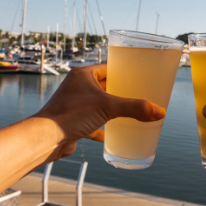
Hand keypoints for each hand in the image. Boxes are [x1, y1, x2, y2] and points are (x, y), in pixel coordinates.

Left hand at [35, 64, 165, 160]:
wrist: (46, 138)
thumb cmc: (72, 114)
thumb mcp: (108, 107)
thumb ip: (135, 108)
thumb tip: (160, 112)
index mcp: (83, 75)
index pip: (108, 68)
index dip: (124, 72)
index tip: (139, 77)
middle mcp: (77, 87)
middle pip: (104, 86)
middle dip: (120, 92)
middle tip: (139, 95)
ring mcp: (73, 105)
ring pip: (97, 105)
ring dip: (111, 109)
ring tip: (129, 112)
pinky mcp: (72, 122)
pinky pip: (91, 123)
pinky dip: (101, 128)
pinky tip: (112, 135)